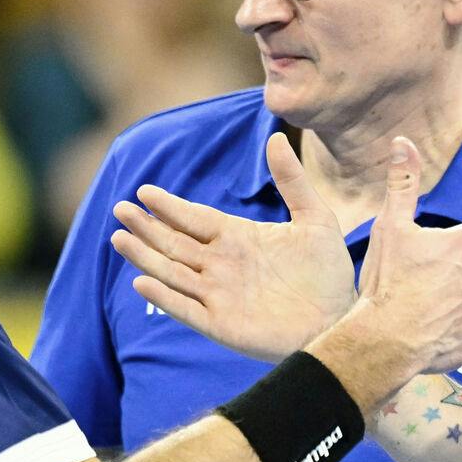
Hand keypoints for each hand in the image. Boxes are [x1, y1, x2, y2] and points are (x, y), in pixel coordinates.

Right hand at [109, 133, 356, 361]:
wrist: (342, 319)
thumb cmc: (330, 273)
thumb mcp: (315, 218)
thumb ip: (292, 180)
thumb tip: (275, 137)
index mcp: (238, 238)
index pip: (194, 218)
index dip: (169, 207)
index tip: (144, 191)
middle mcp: (221, 265)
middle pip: (174, 243)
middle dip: (146, 227)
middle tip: (120, 209)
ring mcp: (218, 295)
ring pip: (171, 272)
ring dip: (145, 256)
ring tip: (118, 238)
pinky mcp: (221, 324)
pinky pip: (185, 308)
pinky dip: (164, 296)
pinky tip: (142, 281)